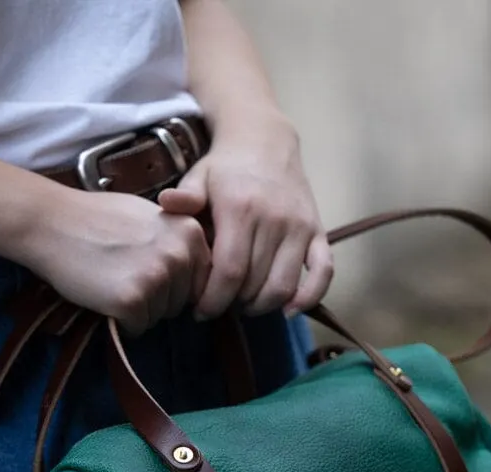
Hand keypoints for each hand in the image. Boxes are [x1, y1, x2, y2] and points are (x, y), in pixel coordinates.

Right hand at [23, 186, 210, 333]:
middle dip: (155, 298)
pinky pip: (137, 328)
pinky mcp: (133, 300)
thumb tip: (198, 272)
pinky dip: (120, 321)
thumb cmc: (97, 218)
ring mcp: (157, 277)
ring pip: (159, 317)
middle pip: (180, 302)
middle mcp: (180, 254)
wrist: (52, 223)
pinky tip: (103, 295)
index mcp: (190, 232)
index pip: (200, 281)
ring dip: (137, 310)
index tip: (147, 274)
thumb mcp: (152, 217)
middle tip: (122, 273)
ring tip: (111, 280)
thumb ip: (178, 241)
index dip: (173, 285)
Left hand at [160, 116, 332, 320]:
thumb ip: (185, 197)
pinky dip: (309, 296)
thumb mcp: (199, 176)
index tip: (199, 311)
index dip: (214, 300)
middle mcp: (275, 219)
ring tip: (242, 305)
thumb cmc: (225, 167)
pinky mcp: (318, 230)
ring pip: (284, 285)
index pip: (230, 272)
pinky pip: (324, 271)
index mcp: (241, 209)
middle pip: (254, 284)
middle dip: (232, 305)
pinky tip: (289, 310)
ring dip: (262, 306)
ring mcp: (300, 226)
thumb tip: (166, 203)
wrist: (265, 140)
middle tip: (217, 307)